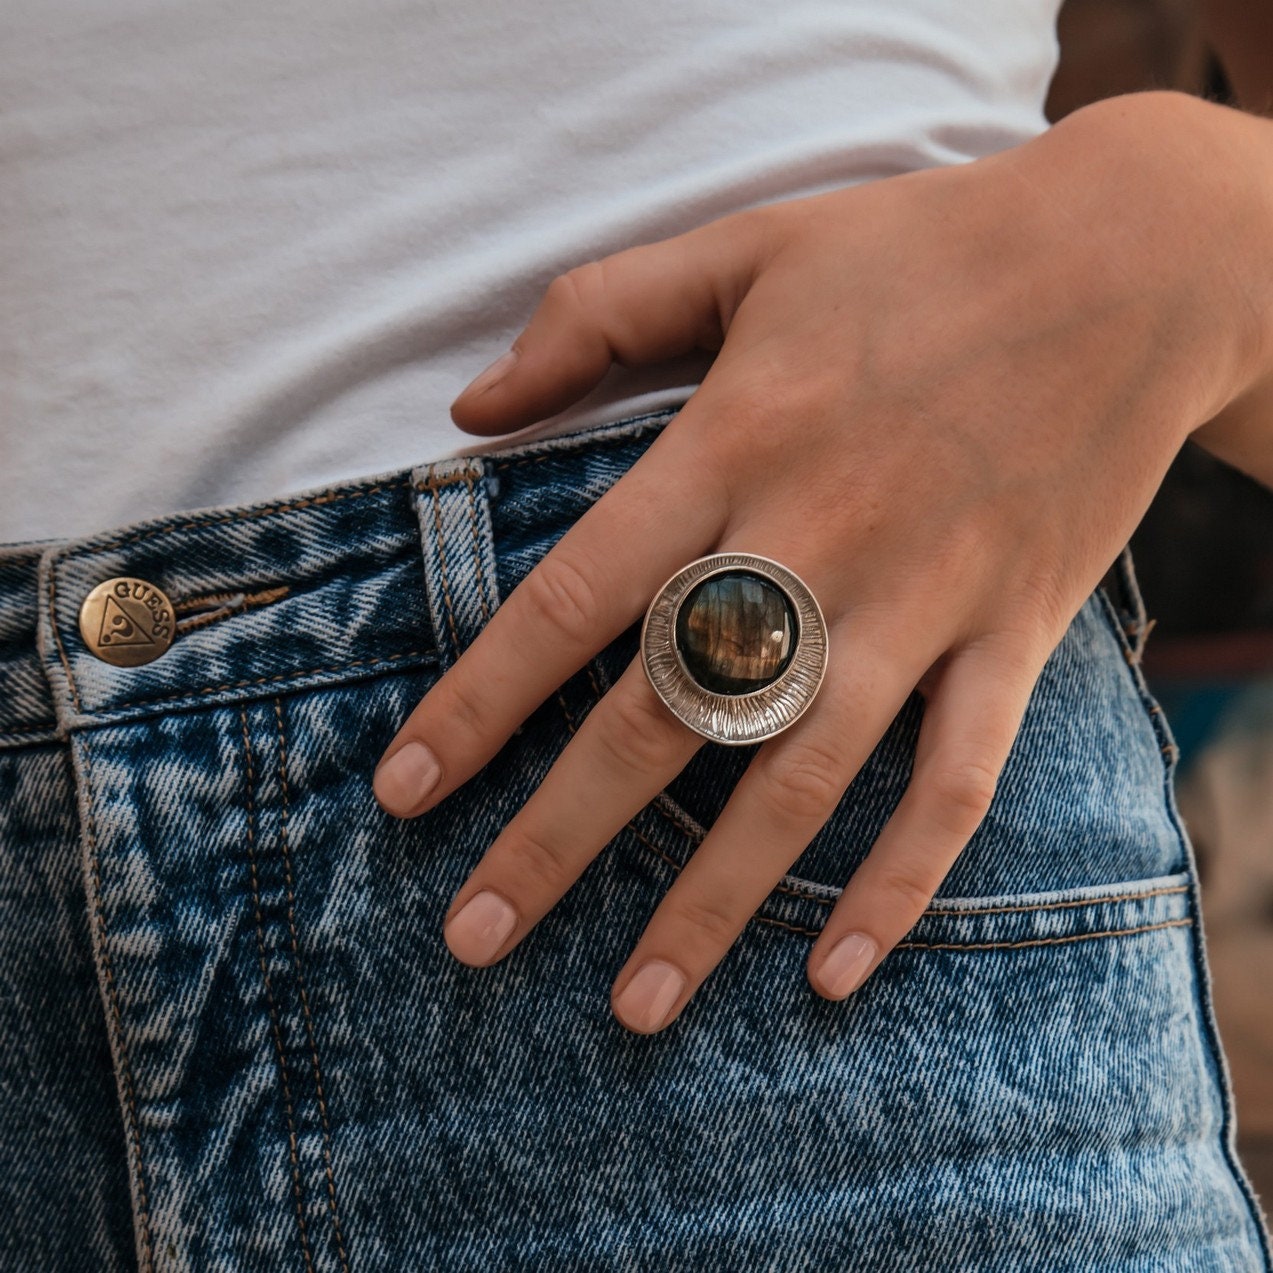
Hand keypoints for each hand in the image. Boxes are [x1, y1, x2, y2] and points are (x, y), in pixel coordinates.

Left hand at [374, 91, 1267, 1032]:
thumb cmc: (919, 250)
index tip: (405, 794)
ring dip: (709, 905)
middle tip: (473, 937)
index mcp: (734, 443)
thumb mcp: (744, 248)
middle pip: (663, 719)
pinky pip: (956, 785)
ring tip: (632, 1008)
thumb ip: (598, 316)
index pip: (573, 599)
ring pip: (798, 782)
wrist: (1132, 260)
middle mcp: (816, 540)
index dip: (479, 702)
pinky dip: (899, 884)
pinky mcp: (1011, 635)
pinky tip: (837, 973)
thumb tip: (469, 406)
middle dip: (557, 840)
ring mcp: (922, 602)